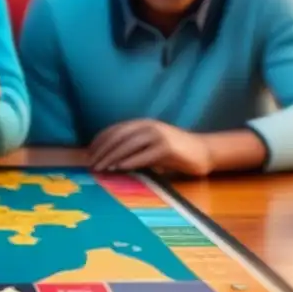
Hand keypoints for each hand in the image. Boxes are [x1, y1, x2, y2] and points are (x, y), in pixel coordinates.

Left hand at [88, 119, 212, 176]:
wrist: (203, 151)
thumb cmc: (174, 150)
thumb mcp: (150, 144)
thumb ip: (133, 147)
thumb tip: (108, 158)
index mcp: (141, 123)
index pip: (114, 130)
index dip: (99, 141)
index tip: (88, 154)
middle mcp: (148, 126)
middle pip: (118, 137)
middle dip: (102, 150)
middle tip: (91, 164)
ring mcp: (158, 136)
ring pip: (128, 145)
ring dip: (112, 157)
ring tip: (101, 168)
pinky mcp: (167, 149)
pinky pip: (144, 155)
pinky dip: (129, 161)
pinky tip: (119, 168)